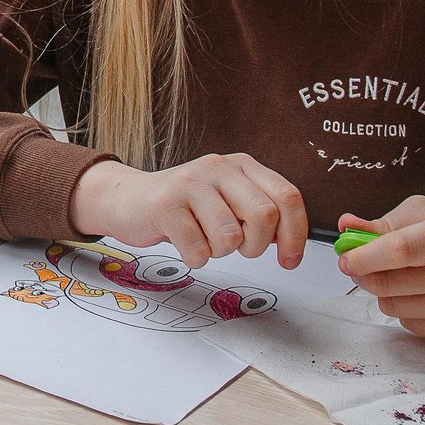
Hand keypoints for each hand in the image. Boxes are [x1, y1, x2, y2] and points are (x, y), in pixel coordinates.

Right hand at [69, 155, 308, 270]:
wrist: (129, 200)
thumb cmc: (185, 207)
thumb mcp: (228, 200)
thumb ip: (259, 213)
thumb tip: (290, 243)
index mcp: (241, 165)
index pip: (287, 197)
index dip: (295, 235)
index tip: (289, 260)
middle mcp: (218, 166)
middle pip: (264, 216)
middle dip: (256, 246)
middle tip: (240, 250)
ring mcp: (190, 182)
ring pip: (230, 237)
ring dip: (220, 252)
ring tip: (204, 240)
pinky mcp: (165, 204)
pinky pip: (198, 249)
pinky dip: (195, 258)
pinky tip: (184, 243)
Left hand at [335, 197, 424, 343]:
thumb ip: (387, 222)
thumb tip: (345, 226)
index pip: (399, 250)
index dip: (364, 256)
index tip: (346, 258)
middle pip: (389, 284)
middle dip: (366, 275)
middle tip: (361, 265)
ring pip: (394, 308)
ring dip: (388, 293)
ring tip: (409, 277)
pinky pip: (412, 326)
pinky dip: (409, 311)